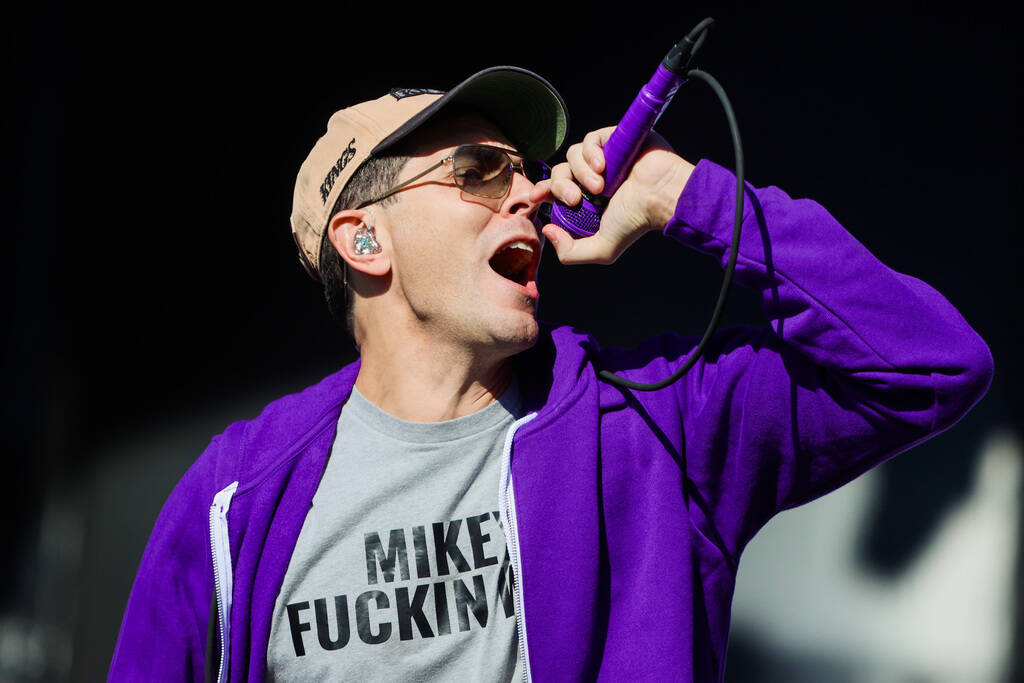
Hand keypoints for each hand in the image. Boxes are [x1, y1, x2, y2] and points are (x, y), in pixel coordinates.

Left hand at [530, 127, 694, 264]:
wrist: (661, 197)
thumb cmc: (637, 222)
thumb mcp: (602, 249)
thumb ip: (571, 252)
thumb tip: (548, 230)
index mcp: (586, 198)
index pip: (554, 189)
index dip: (542, 190)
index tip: (536, 197)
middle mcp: (592, 176)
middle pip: (559, 172)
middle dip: (560, 186)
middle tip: (576, 199)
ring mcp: (603, 157)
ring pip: (571, 155)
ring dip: (580, 172)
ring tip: (600, 186)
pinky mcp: (613, 139)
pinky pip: (589, 140)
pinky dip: (590, 152)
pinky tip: (603, 165)